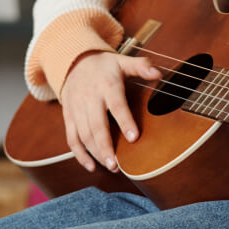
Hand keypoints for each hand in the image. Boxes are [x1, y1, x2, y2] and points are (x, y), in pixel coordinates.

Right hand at [60, 51, 162, 172]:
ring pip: (84, 134)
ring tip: (111, 166)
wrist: (74, 62)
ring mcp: (77, 108)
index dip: (125, 121)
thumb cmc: (104, 66)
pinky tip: (92, 166)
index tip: (134, 138)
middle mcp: (90, 98)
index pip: (116, 105)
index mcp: (107, 85)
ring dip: (96, 153)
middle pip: (96, 125)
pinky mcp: (69, 117)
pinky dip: (79, 154)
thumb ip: (141, 66)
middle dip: (106, 146)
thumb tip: (158, 73)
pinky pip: (72, 138)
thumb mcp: (123, 61)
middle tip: (117, 165)